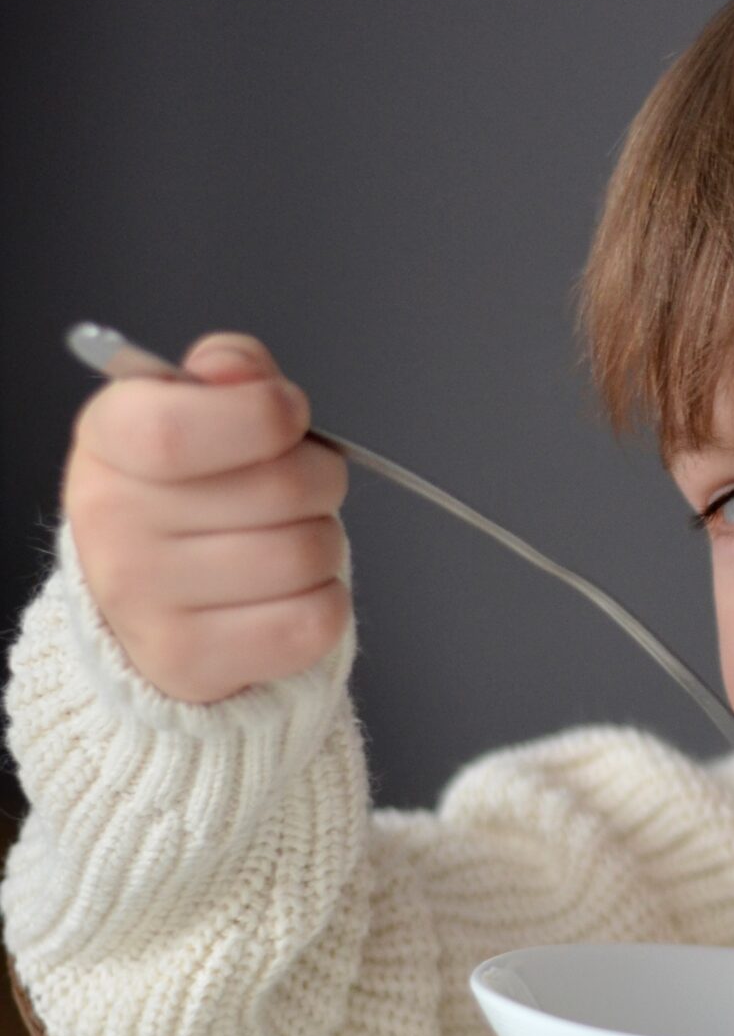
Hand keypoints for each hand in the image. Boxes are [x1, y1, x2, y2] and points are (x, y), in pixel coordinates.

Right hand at [62, 333, 350, 702]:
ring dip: (322, 543)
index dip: (264, 417)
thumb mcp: (198, 410)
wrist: (153, 601)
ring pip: (307, 555)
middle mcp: (111, 522)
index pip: (179, 429)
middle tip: (295, 487)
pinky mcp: (190, 663)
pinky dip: (323, 602)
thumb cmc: (192, 494)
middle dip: (320, 479)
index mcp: (110, 440)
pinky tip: (280, 594)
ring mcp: (143, 602)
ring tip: (280, 540)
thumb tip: (234, 372)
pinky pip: (315, 620)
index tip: (287, 416)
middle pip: (283, 489)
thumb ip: (229, 376)